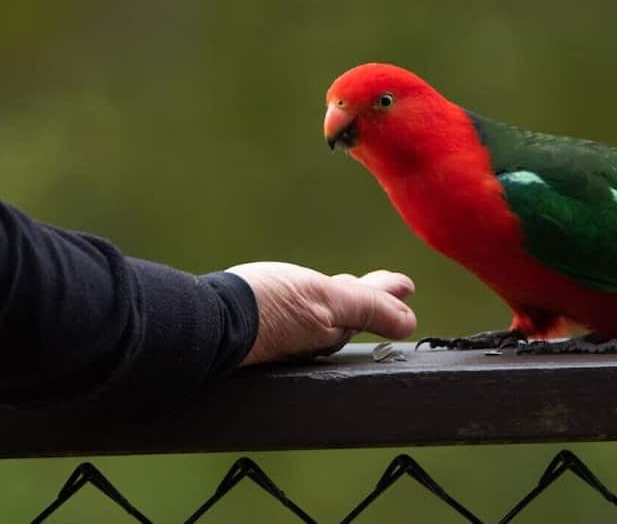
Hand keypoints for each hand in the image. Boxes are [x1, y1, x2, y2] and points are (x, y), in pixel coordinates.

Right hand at [225, 262, 416, 364]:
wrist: (206, 321)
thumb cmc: (266, 308)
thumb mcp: (326, 299)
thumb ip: (370, 307)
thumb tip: (409, 321)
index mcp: (335, 325)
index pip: (371, 307)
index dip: (389, 294)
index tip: (406, 285)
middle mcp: (314, 331)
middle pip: (351, 310)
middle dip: (372, 296)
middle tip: (392, 286)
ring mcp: (289, 328)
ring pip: (327, 310)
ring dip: (346, 297)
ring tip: (357, 286)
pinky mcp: (264, 324)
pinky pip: (301, 310)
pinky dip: (315, 299)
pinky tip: (304, 296)